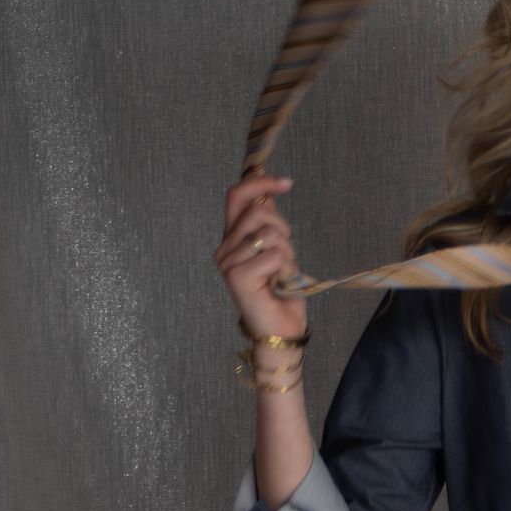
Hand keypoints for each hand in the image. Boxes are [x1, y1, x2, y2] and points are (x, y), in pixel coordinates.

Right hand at [214, 177, 309, 342]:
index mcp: (232, 238)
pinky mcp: (237, 276)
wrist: (282, 327)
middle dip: (283, 228)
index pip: (237, 196)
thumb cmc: (281, 291)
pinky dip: (285, 268)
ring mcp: (228, 262)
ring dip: (286, 251)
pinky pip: (273, 255)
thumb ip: (269, 223)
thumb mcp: (278, 248)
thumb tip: (270, 192)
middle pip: (257, 211)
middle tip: (285, 255)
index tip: (286, 183)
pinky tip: (278, 285)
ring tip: (280, 273)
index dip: (260, 183)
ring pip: (268, 233)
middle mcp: (224, 248)